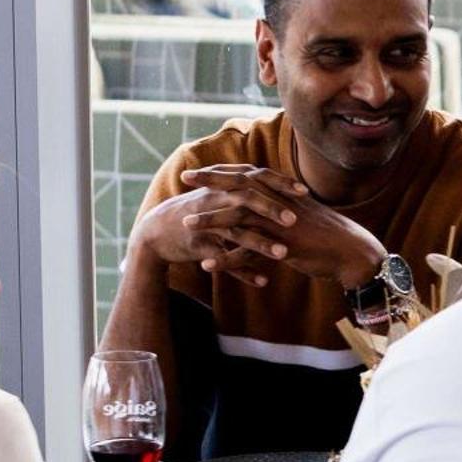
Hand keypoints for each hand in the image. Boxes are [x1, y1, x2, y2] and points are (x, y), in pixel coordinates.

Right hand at [127, 166, 309, 287]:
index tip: (305, 192)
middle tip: (295, 220)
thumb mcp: (220, 197)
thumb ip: (247, 191)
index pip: (254, 179)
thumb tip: (278, 185)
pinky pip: (222, 259)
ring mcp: (204, 224)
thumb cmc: (197, 212)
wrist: (156, 231)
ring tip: (283, 254)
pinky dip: (242, 271)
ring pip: (234, 232)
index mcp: (223, 187)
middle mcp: (213, 201)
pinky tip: (263, 282)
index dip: (279, 183)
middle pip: (244, 200)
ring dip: (259, 244)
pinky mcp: (197, 246)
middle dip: (270, 209)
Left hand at [176, 165, 387, 288]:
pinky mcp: (284, 246)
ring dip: (210, 221)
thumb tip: (270, 205)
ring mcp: (282, 224)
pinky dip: (227, 258)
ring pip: (239, 217)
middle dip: (210, 181)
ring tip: (186, 225)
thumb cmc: (330, 235)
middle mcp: (280, 203)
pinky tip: (207, 264)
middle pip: (239, 186)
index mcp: (283, 194)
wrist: (354, 251)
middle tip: (184, 179)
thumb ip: (284, 208)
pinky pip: (249, 252)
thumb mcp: (305, 214)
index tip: (202, 169)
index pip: (248, 175)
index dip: (223, 171)